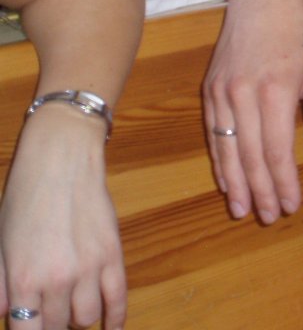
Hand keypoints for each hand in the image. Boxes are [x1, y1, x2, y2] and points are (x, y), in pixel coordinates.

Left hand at [0, 111, 124, 329]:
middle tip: (48, 311)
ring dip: (77, 318)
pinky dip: (116, 319)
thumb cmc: (25, 197)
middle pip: (56, 327)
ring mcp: (89, 269)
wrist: (62, 162)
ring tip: (71, 306)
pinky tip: (112, 328)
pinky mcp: (113, 255)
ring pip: (86, 318)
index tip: (31, 328)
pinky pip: (119, 299)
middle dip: (51, 323)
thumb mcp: (1, 242)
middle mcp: (57, 280)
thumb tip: (8, 314)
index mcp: (23, 279)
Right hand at [203, 0, 302, 223]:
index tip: (292, 205)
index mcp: (276, 89)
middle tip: (269, 217)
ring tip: (242, 210)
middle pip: (249, 155)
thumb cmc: (299, 33)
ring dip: (235, 184)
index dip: (284, 181)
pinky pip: (212, 134)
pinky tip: (225, 181)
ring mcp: (221, 92)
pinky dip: (218, 161)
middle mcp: (243, 93)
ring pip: (226, 149)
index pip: (277, 149)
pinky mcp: (209, 90)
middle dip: (260, 190)